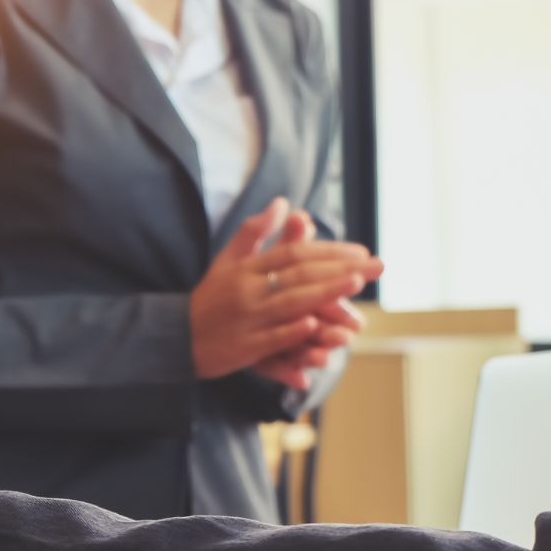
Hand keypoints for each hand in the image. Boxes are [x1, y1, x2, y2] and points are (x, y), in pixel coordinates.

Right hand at [189, 200, 382, 379]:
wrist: (175, 338)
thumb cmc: (208, 299)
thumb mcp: (226, 261)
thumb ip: (254, 233)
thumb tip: (282, 202)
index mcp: (247, 270)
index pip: (293, 254)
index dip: (328, 250)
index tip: (361, 252)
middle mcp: (248, 291)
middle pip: (298, 275)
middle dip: (339, 269)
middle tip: (375, 266)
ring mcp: (246, 319)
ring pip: (289, 302)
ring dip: (323, 293)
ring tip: (354, 284)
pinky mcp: (243, 348)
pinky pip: (271, 338)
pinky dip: (291, 331)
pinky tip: (314, 323)